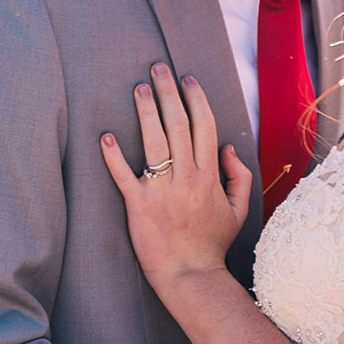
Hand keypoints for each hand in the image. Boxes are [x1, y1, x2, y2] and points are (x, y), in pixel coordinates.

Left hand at [100, 60, 250, 292]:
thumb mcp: (238, 210)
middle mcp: (187, 177)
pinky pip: (124, 176)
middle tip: (158, 68)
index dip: (196, 99)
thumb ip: (239, 176)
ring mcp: (162, 191)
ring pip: (154, 142)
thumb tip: (227, 147)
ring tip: (138, 88)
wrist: (191, 275)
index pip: (204, 125)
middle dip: (168, 92)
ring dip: (145, 112)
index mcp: (209, 175)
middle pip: (178, 124)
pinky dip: (113, 156)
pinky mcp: (138, 206)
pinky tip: (105, 136)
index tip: (187, 79)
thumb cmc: (213, 243)